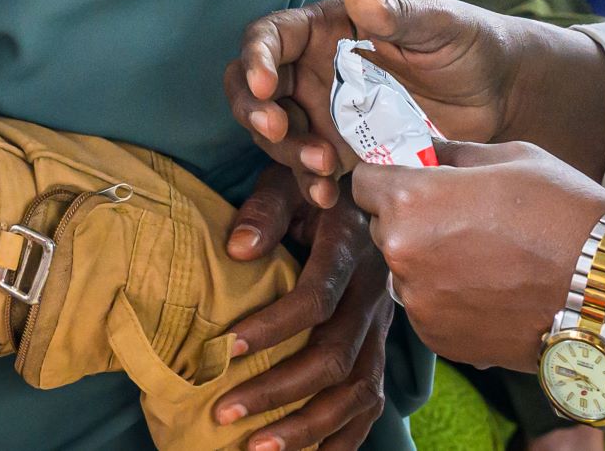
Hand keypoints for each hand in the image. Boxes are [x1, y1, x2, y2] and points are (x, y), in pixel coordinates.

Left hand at [214, 174, 392, 450]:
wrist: (368, 190)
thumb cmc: (313, 184)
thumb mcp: (289, 180)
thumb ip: (265, 211)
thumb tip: (235, 251)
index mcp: (351, 248)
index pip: (315, 299)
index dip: (270, 329)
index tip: (222, 350)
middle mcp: (373, 292)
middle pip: (334, 357)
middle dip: (277, 391)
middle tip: (222, 413)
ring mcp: (381, 325)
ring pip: (356, 390)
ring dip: (307, 427)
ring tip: (255, 448)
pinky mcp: (382, 346)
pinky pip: (372, 400)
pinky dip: (344, 437)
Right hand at [227, 0, 526, 206]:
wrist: (500, 95)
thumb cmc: (466, 42)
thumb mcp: (436, 23)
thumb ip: (393, 13)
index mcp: (327, 29)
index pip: (270, 37)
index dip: (256, 58)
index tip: (265, 85)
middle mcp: (316, 71)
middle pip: (256, 90)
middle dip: (255, 110)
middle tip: (276, 128)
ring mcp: (327, 114)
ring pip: (277, 135)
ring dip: (286, 151)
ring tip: (322, 165)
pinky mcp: (345, 152)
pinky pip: (311, 171)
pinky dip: (310, 184)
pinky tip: (328, 194)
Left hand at [351, 140, 604, 371]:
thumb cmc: (563, 210)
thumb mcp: (507, 157)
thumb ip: (451, 155)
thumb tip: (424, 150)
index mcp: (411, 201)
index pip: (363, 181)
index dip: (386, 176)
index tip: (410, 177)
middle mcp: (402, 256)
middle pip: (383, 228)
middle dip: (410, 218)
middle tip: (459, 215)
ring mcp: (420, 304)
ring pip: (405, 270)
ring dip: (429, 259)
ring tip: (485, 254)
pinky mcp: (440, 340)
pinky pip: (428, 307)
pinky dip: (448, 297)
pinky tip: (493, 286)